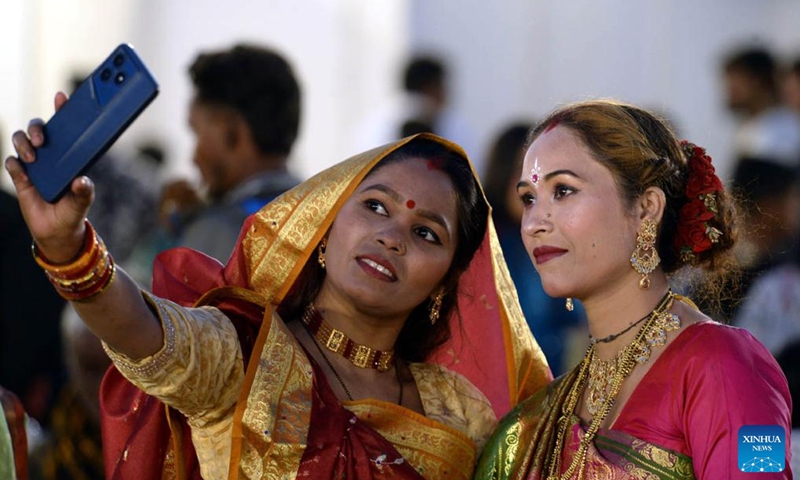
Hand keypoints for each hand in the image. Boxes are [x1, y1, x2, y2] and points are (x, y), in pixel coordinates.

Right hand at [4, 92, 93, 262]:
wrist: (57, 232)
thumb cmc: (73, 211)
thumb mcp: (83, 202)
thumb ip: (84, 191)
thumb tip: (82, 180)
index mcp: (69, 154)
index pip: (66, 126)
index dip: (62, 109)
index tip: (62, 96)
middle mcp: (50, 155)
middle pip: (37, 127)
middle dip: (37, 127)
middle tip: (43, 140)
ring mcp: (34, 164)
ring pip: (20, 140)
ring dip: (24, 143)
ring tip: (34, 157)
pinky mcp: (21, 177)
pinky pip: (12, 164)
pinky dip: (15, 164)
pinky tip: (23, 171)